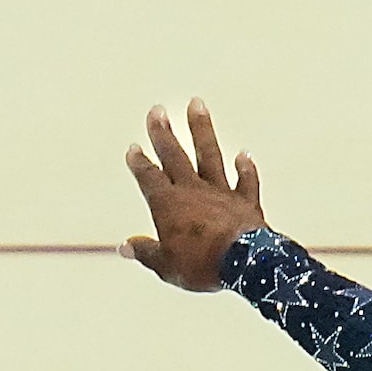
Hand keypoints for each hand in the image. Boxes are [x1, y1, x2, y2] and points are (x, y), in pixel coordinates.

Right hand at [121, 99, 264, 290]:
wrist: (245, 265)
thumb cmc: (202, 266)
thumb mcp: (166, 265)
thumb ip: (146, 253)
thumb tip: (124, 247)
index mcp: (168, 204)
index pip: (148, 177)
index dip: (139, 163)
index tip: (134, 148)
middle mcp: (193, 191)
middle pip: (175, 155)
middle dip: (163, 133)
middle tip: (157, 110)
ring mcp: (221, 194)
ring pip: (209, 155)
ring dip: (202, 129)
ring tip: (197, 104)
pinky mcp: (247, 203)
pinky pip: (246, 182)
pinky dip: (246, 168)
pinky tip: (243, 155)